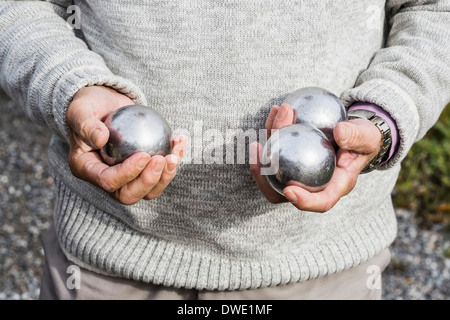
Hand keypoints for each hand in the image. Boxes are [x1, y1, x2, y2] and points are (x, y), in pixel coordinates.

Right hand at [66, 85, 185, 204]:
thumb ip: (86, 124)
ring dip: (166, 176)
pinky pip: (160, 172)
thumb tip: (101, 139)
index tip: (144, 155)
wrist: (104, 102)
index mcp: (87, 170)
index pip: (108, 181)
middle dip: (149, 181)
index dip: (128, 173)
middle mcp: (107, 178)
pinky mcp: (143, 169)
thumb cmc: (88, 105)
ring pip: (149, 189)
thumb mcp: (80, 110)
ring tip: (175, 154)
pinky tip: (180, 140)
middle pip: (129, 194)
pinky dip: (173, 159)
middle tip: (162, 160)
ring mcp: (127, 176)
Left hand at [250, 104, 381, 211]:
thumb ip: (358, 137)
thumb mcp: (369, 136)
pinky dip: (273, 129)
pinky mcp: (289, 158)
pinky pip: (276, 148)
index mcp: (336, 185)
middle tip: (259, 148)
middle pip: (283, 189)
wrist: (355, 131)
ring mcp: (298, 172)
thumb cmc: (365, 138)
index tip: (289, 190)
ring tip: (272, 119)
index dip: (304, 201)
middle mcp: (313, 184)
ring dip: (268, 142)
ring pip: (273, 167)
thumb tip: (340, 133)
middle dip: (265, 173)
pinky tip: (275, 111)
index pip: (321, 202)